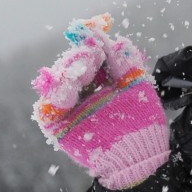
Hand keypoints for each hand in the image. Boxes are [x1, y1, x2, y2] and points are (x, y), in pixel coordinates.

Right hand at [32, 14, 168, 189]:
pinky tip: (67, 89)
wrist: (142, 156)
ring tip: (83, 64)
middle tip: (92, 51)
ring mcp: (70, 109)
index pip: (91, 58)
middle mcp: (83, 93)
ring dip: (68, 70)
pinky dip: (54, 95)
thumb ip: (126, 64)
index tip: (99, 36)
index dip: (93, 45)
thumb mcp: (138, 87)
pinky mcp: (58, 126)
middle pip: (72, 67)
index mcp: (101, 82)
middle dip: (81, 56)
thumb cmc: (144, 123)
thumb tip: (118, 38)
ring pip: (57, 83)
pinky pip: (47, 108)